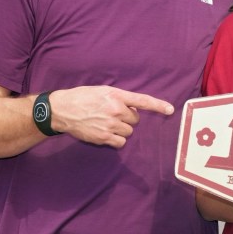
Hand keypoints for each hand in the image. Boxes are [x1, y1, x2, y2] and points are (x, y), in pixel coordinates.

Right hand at [50, 86, 173, 147]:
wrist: (62, 110)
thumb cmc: (82, 98)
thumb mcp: (102, 90)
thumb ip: (119, 98)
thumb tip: (133, 108)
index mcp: (116, 95)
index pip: (142, 100)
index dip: (158, 105)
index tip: (171, 110)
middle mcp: (115, 110)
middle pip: (135, 120)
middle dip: (128, 119)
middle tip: (114, 115)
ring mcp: (109, 125)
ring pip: (129, 132)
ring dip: (122, 129)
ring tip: (107, 123)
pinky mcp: (103, 138)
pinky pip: (121, 142)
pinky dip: (117, 140)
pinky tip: (106, 133)